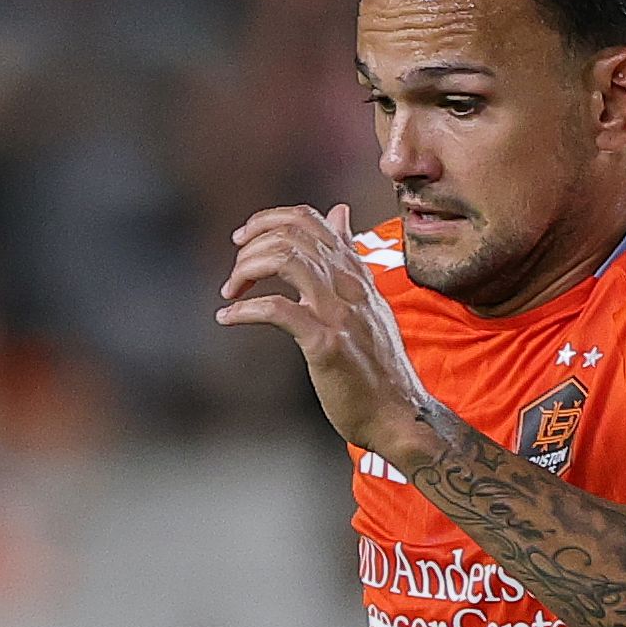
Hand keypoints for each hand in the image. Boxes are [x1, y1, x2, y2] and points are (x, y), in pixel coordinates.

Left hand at [215, 206, 437, 466]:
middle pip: (293, 234)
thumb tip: (339, 213)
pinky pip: (278, 310)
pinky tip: (227, 318)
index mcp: (355, 273)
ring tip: (230, 292)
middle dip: (250, 246)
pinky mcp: (327, 344)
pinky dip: (244, 310)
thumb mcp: (367, 300)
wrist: (398, 413)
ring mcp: (339, 313)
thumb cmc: (378, 365)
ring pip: (287, 260)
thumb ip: (349, 258)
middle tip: (234, 276)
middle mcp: (349, 285)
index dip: (268, 221)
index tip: (243, 241)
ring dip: (246, 270)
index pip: (310, 220)